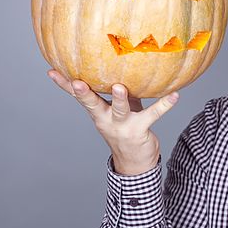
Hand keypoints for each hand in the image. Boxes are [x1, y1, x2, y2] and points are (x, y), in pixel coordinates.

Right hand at [47, 68, 179, 173]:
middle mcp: (106, 119)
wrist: (134, 163)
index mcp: (98, 112)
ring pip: (119, 110)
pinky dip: (165, 104)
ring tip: (121, 87)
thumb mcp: (117, 109)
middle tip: (77, 82)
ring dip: (119, 99)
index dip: (64, 84)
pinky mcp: (140, 130)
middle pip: (92, 104)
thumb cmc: (126, 128)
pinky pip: (153, 114)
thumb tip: (119, 64)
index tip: (51, 70)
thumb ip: (116, 91)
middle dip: (83, 93)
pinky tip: (175, 95)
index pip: (78, 96)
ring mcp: (122, 126)